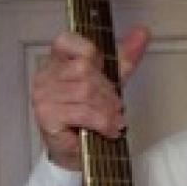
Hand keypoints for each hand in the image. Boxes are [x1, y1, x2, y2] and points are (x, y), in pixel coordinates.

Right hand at [31, 26, 149, 169]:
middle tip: (115, 108)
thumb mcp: (110, 84)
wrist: (78, 153)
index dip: (93, 56)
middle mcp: (46, 75)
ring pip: (87, 91)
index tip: (104, 76)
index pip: (69, 41)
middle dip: (108, 92)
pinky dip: (103, 122)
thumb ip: (124, 59)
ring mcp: (44, 95)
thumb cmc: (90, 118)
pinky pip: (84, 112)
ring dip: (108, 110)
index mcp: (57, 62)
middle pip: (85, 69)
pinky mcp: (48, 115)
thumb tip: (142, 32)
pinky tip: (108, 130)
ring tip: (113, 121)